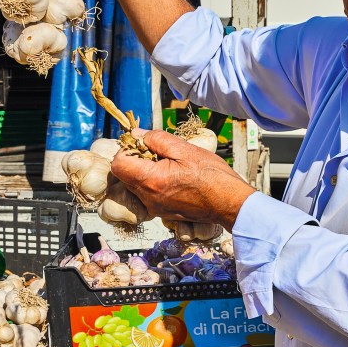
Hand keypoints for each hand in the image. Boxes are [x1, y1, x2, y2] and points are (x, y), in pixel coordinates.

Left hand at [110, 129, 255, 230]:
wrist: (229, 203)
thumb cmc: (212, 175)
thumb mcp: (185, 149)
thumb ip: (156, 139)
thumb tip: (137, 134)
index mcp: (151, 180)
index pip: (118, 164)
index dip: (126, 150)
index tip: (143, 144)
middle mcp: (148, 198)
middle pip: (124, 175)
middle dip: (134, 159)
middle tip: (157, 152)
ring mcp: (154, 208)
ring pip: (134, 185)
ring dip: (144, 171)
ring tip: (167, 164)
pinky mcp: (162, 213)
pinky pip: (147, 194)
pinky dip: (153, 183)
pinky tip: (172, 177)